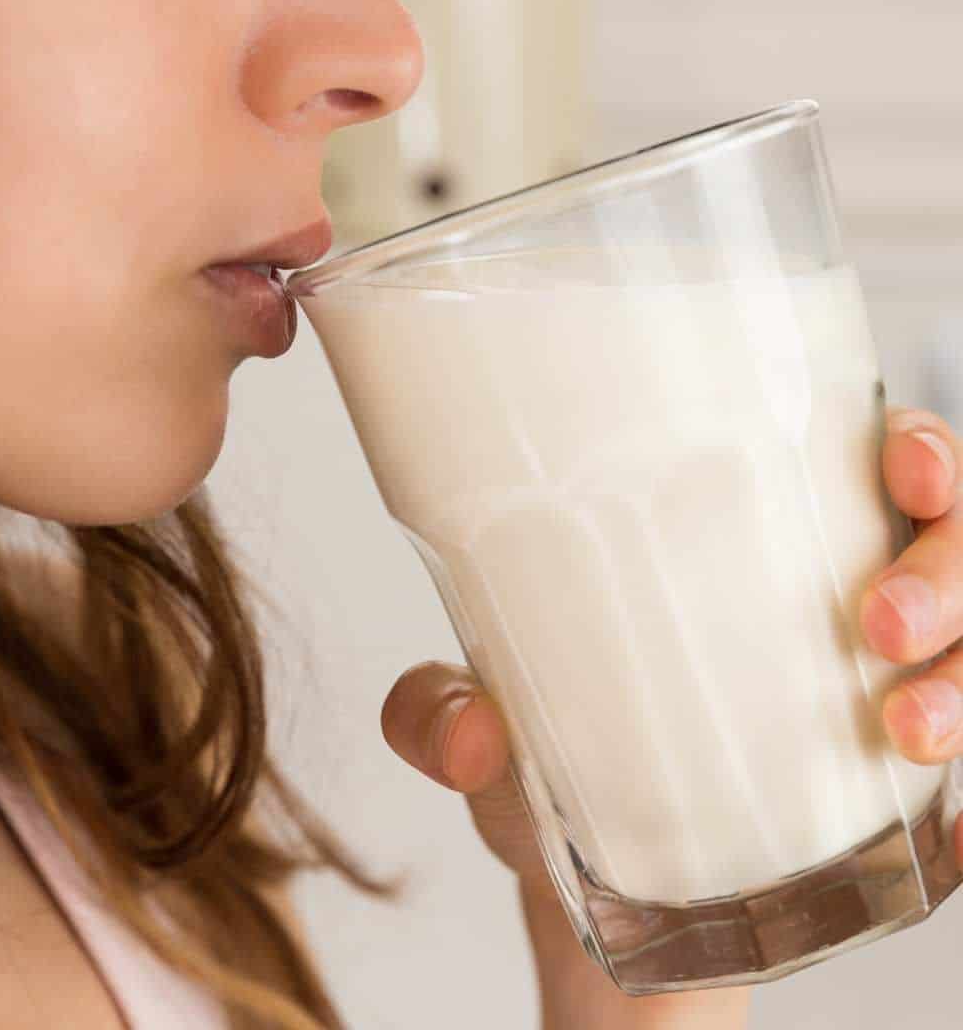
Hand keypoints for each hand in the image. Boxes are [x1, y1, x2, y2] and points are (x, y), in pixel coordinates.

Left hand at [382, 405, 962, 894]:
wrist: (596, 896)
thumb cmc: (553, 775)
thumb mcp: (483, 727)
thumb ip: (437, 717)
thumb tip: (467, 739)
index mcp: (741, 545)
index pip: (857, 461)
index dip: (913, 451)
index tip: (901, 469)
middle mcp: (821, 600)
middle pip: (945, 544)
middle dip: (945, 570)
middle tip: (878, 624)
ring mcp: (868, 693)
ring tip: (904, 728)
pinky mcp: (891, 792)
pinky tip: (956, 830)